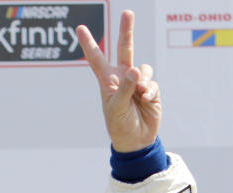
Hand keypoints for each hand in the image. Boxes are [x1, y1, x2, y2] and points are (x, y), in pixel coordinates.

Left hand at [76, 10, 160, 151]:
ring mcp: (137, 82)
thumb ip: (125, 88)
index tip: (80, 28)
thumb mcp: (117, 108)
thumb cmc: (120, 125)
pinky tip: (146, 101)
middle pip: (125, 49)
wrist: (136, 140)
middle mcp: (123, 77)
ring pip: (143, 68)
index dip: (89, 43)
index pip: (97, 59)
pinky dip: (150, 91)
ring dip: (143, 80)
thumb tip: (135, 69)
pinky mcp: (150, 89)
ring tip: (140, 95)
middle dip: (127, 31)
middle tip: (128, 12)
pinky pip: (152, 83)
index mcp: (108, 81)